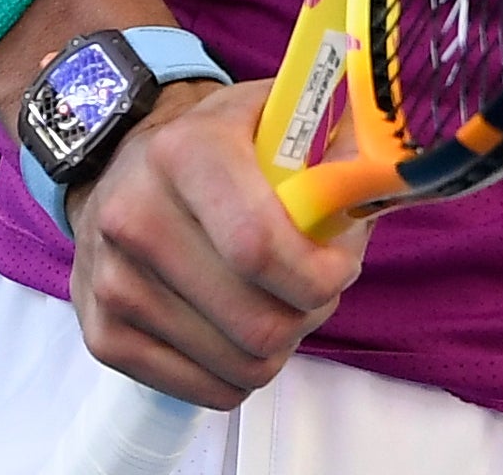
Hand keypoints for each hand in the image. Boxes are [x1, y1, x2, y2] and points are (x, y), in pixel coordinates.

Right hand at [61, 78, 368, 407]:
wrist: (124, 165)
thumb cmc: (223, 143)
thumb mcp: (282, 113)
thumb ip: (342, 141)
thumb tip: (399, 174)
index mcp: (185, 152)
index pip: (259, 247)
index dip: (319, 274)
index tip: (341, 265)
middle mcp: (133, 217)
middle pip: (256, 320)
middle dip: (309, 311)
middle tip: (315, 283)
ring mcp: (112, 282)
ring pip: (238, 363)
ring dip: (280, 341)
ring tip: (278, 298)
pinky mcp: (103, 335)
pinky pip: (205, 389)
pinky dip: (241, 369)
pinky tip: (240, 324)